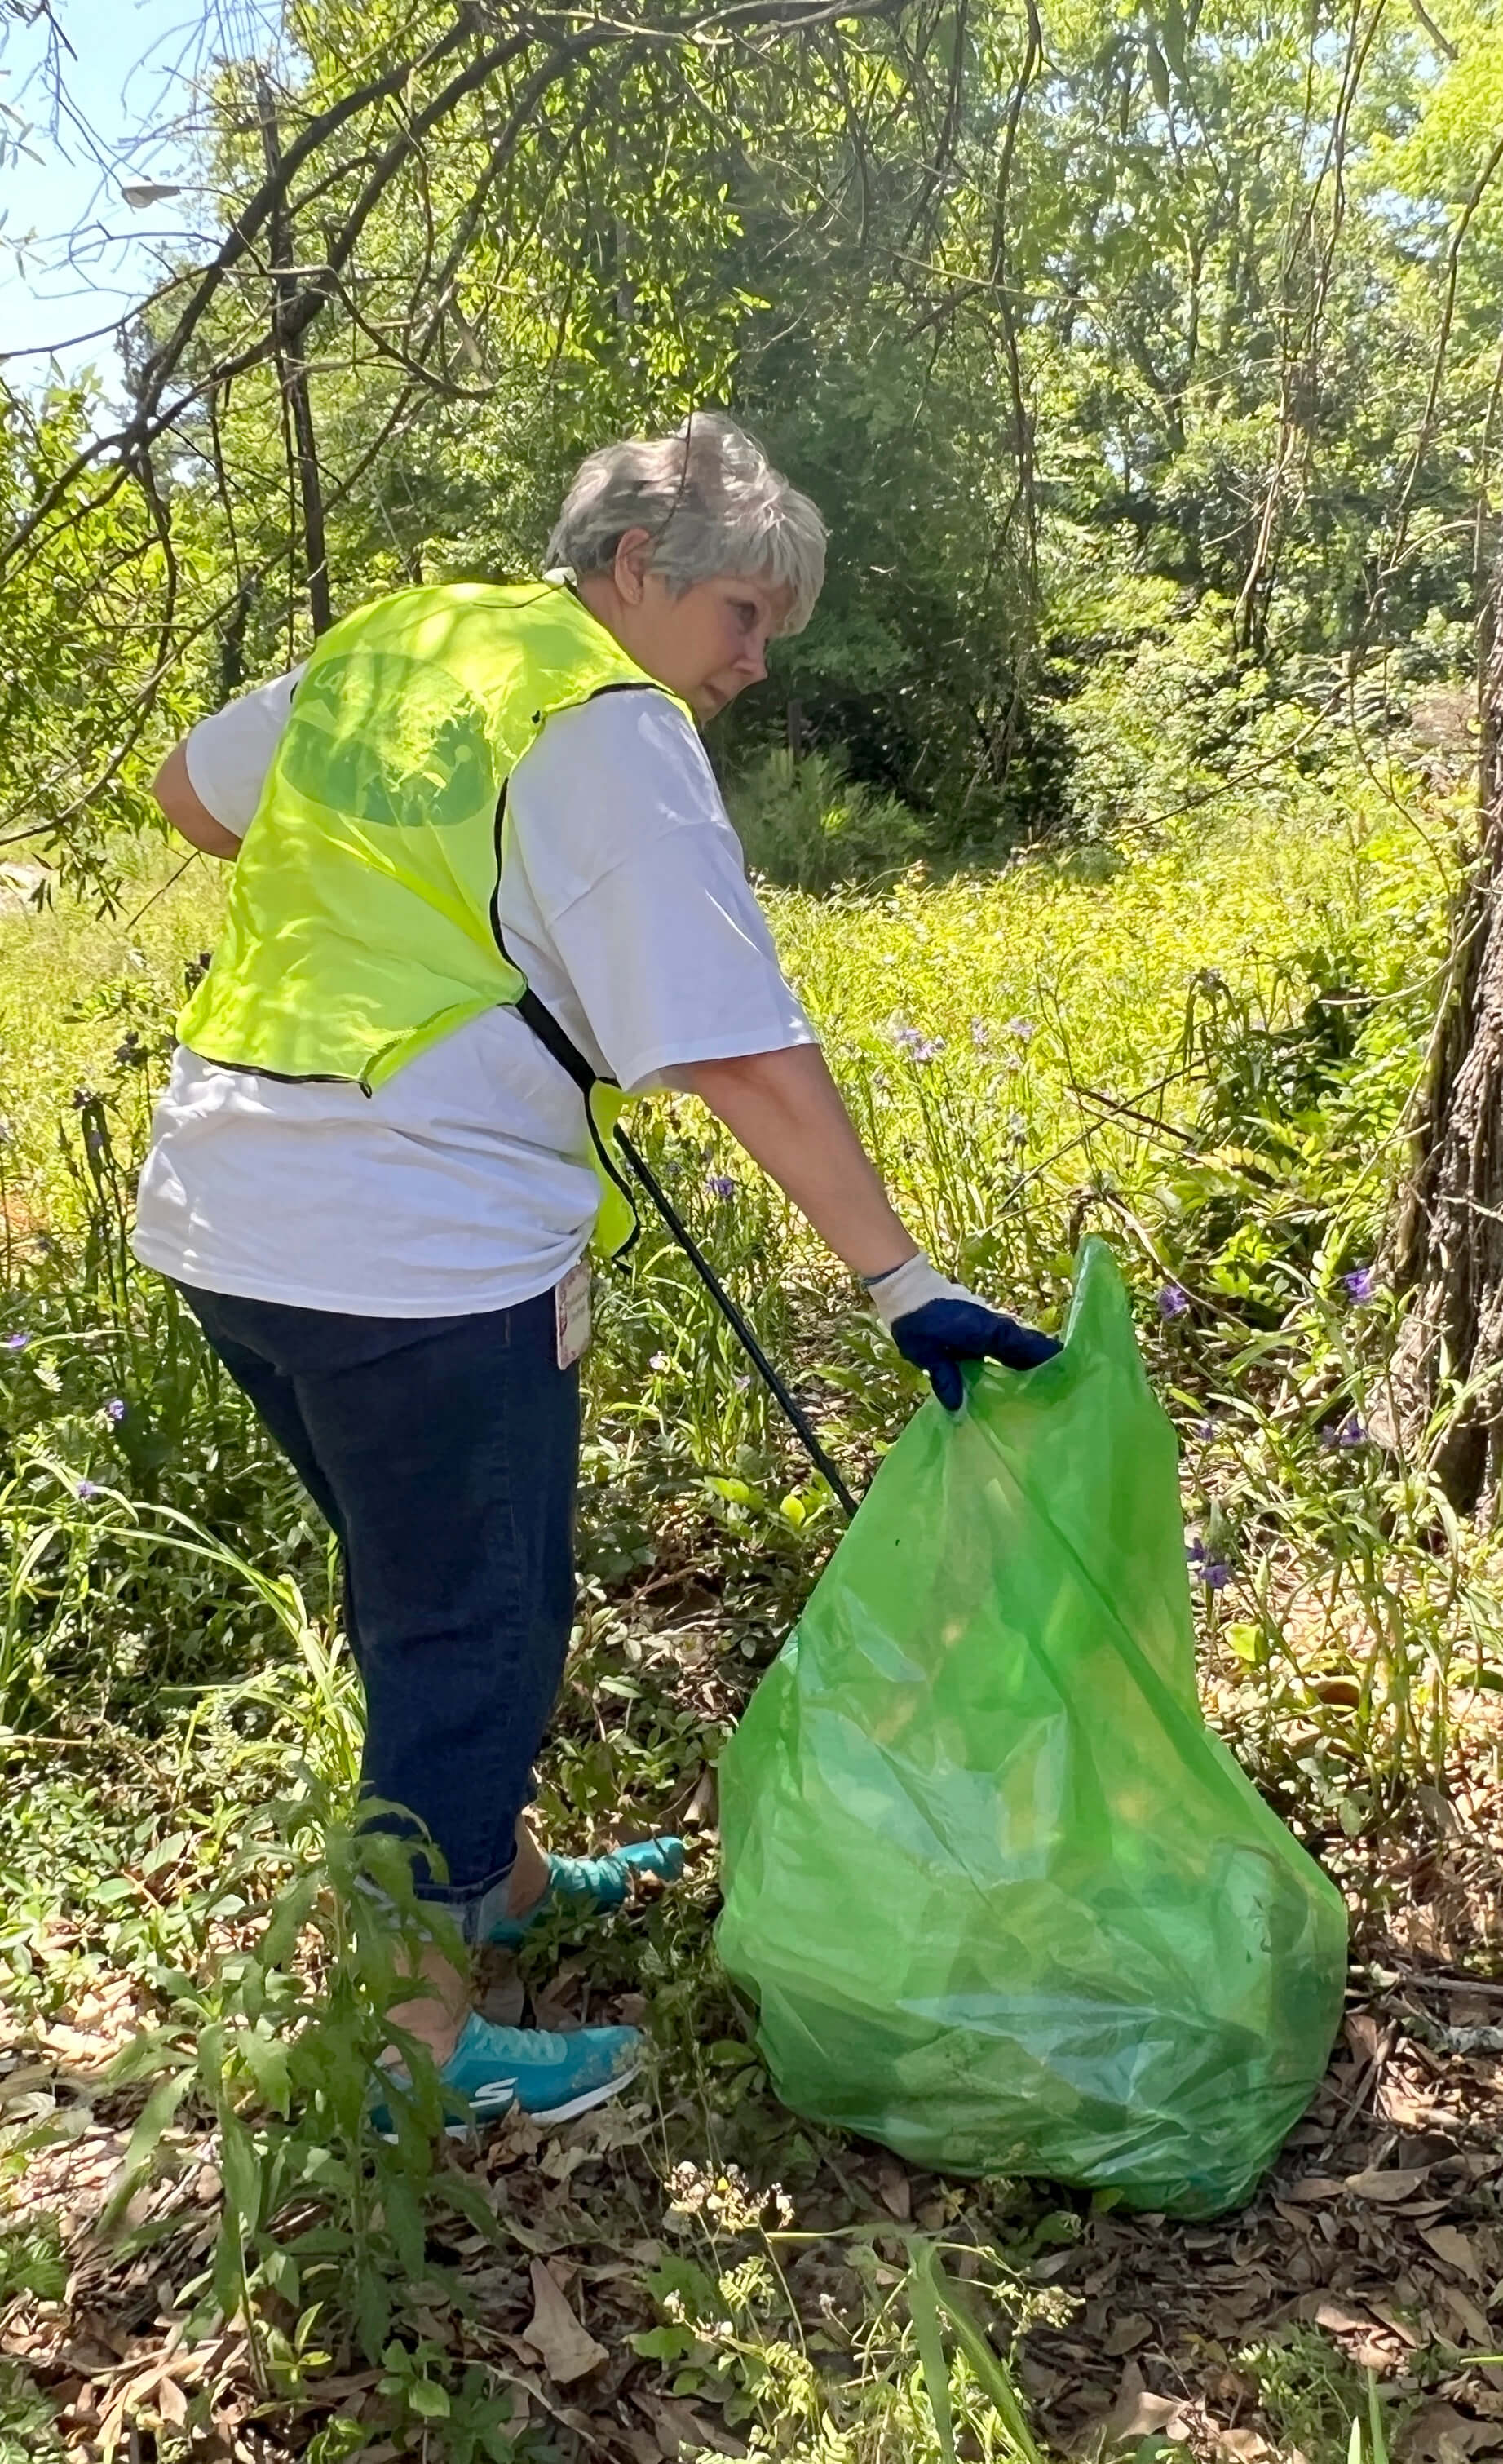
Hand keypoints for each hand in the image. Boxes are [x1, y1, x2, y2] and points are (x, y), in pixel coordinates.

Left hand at [866, 1252, 1060, 1410]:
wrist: (906, 1287)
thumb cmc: (916, 1320)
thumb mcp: (927, 1355)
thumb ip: (946, 1379)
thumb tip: (959, 1408)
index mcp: (989, 1333)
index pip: (1030, 1349)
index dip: (1050, 1363)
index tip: (1068, 1380)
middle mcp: (997, 1325)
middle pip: (1031, 1346)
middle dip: (1046, 1365)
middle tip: (1061, 1391)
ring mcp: (992, 1321)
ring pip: (1021, 1342)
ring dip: (1033, 1360)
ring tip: (1044, 1387)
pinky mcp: (984, 1321)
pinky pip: (1008, 1339)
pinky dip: (1017, 1354)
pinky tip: (1016, 1374)